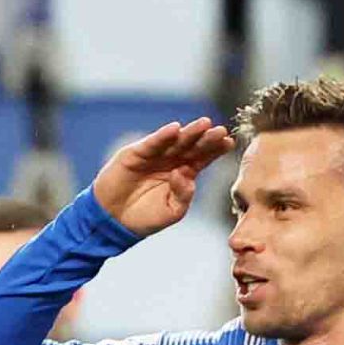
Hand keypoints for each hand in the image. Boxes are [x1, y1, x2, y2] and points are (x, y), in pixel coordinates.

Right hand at [93, 117, 233, 236]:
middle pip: (192, 146)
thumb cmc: (145, 217)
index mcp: (183, 174)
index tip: (229, 143)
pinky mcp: (136, 153)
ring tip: (205, 124)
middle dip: (207, 138)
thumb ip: (184, 195)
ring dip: (190, 132)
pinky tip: (175, 129)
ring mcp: (154, 155)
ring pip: (175, 141)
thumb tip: (186, 174)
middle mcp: (170, 160)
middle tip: (221, 131)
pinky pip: (152, 143)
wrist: (114, 219)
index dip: (215, 150)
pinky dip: (163, 136)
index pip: (202, 159)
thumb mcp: (172, 211)